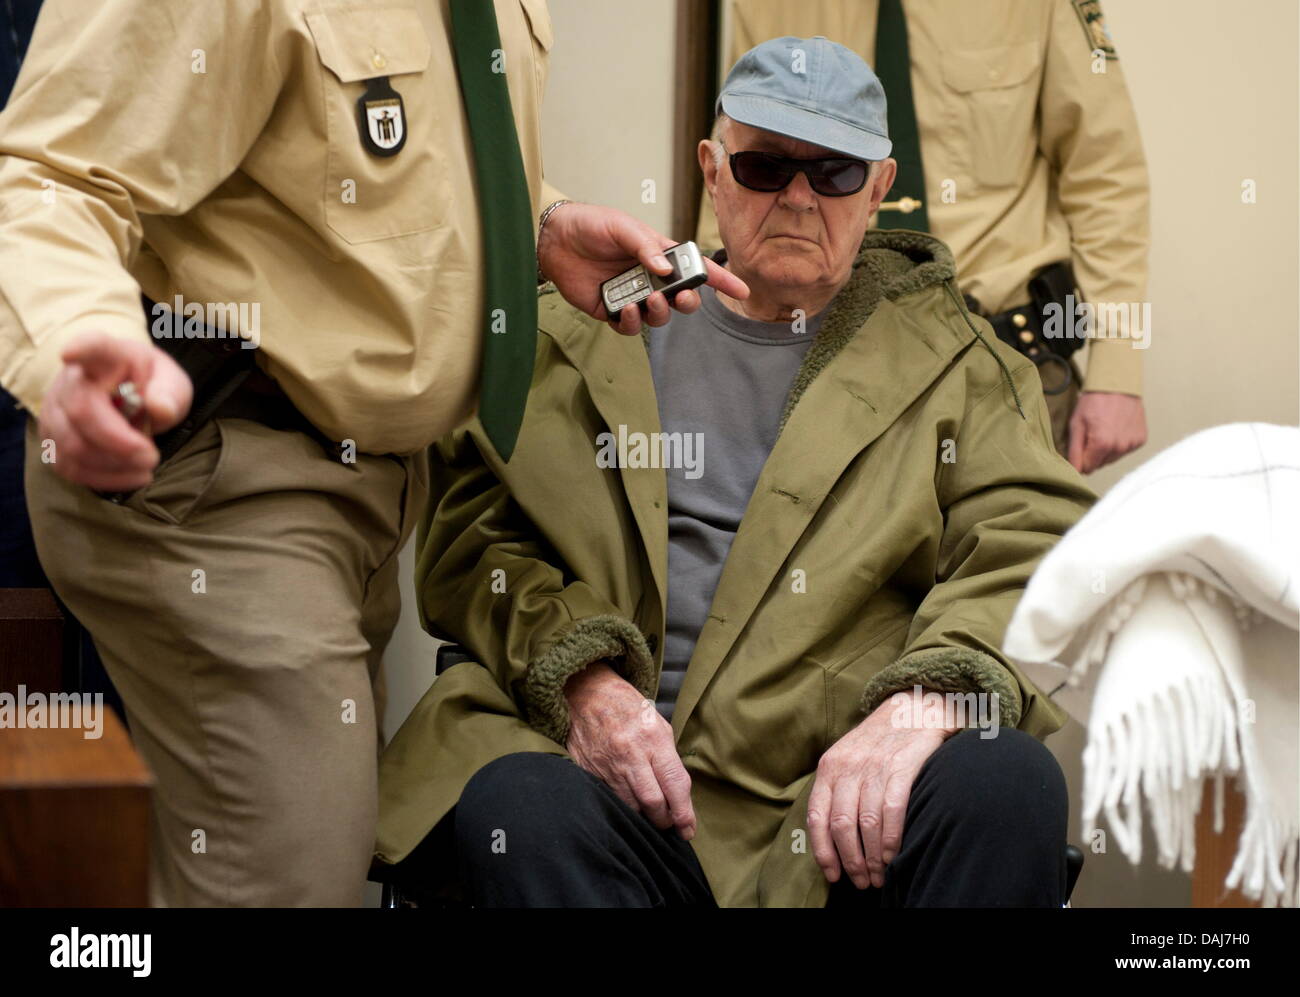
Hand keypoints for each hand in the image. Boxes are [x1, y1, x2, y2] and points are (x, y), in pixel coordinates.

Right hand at [37, 332, 192, 490]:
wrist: (126, 393)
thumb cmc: (150, 386)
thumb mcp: (171, 384)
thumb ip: (169, 395)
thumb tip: (160, 408)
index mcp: (108, 357)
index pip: (93, 348)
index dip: (81, 349)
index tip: (71, 353)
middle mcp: (73, 380)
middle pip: (82, 414)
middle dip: (120, 444)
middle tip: (152, 457)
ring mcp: (55, 409)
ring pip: (72, 447)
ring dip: (114, 466)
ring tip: (144, 467)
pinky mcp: (51, 437)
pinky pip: (68, 466)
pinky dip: (103, 479)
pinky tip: (128, 476)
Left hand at [536, 201, 748, 334]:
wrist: (554, 238)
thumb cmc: (591, 225)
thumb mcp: (622, 226)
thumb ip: (645, 246)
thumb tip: (664, 269)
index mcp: (659, 255)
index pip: (696, 269)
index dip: (720, 280)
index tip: (741, 291)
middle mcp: (650, 278)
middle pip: (682, 299)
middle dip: (688, 302)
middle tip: (681, 297)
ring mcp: (632, 296)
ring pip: (658, 316)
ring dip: (660, 312)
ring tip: (650, 299)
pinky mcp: (610, 311)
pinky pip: (629, 326)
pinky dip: (630, 321)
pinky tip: (624, 309)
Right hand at [563, 660, 696, 839]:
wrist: (588, 693)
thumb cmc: (628, 709)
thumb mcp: (658, 725)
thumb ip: (668, 760)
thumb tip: (678, 796)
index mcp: (654, 738)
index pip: (675, 784)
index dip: (684, 813)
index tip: (688, 830)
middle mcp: (630, 753)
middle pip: (652, 802)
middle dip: (663, 820)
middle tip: (667, 824)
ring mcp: (607, 764)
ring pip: (629, 805)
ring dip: (642, 817)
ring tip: (648, 816)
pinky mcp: (588, 770)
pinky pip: (608, 798)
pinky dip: (619, 806)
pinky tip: (625, 804)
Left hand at [808, 689, 959, 889]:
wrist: (914, 707)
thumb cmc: (880, 742)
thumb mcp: (849, 758)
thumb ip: (838, 790)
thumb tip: (832, 838)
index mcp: (829, 767)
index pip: (817, 817)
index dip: (823, 851)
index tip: (833, 875)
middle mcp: (847, 767)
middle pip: (842, 826)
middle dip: (851, 861)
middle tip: (861, 882)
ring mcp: (874, 766)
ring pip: (866, 824)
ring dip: (873, 858)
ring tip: (879, 877)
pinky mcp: (901, 766)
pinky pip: (892, 811)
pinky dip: (892, 840)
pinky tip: (894, 856)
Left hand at [1067, 391, 1146, 474]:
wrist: (1118, 384)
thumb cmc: (1094, 401)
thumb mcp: (1076, 424)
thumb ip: (1074, 451)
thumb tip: (1074, 471)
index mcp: (1102, 445)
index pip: (1087, 469)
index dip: (1080, 461)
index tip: (1079, 448)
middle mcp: (1120, 447)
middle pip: (1100, 464)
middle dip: (1093, 454)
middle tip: (1091, 434)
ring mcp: (1132, 444)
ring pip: (1112, 458)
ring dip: (1106, 450)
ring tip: (1103, 430)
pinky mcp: (1140, 440)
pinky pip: (1125, 450)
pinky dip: (1119, 443)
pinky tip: (1115, 429)